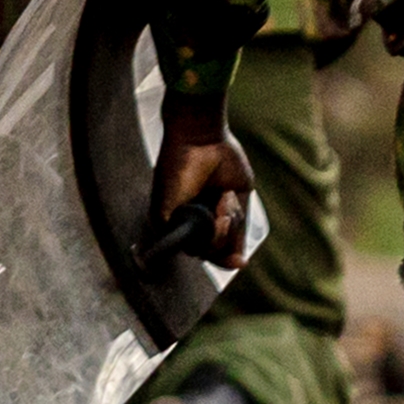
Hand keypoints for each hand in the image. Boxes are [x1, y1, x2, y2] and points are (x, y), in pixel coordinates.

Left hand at [150, 98, 253, 262]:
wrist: (204, 140)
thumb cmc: (223, 161)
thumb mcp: (239, 198)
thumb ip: (238, 230)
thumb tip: (240, 263)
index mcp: (206, 218)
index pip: (216, 251)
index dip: (228, 257)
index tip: (240, 262)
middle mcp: (189, 223)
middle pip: (213, 253)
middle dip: (229, 234)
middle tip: (229, 206)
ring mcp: (175, 223)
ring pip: (202, 251)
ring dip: (222, 230)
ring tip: (222, 201)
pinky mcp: (163, 219)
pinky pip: (189, 243)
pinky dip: (210, 230)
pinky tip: (215, 210)